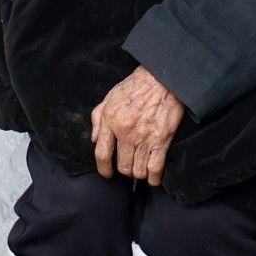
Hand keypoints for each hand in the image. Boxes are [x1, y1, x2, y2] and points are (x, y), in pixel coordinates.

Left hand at [90, 68, 183, 183]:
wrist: (162, 78)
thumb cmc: (136, 86)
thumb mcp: (110, 97)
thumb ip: (98, 118)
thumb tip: (94, 139)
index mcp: (110, 119)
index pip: (101, 153)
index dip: (103, 169)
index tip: (107, 173)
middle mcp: (125, 130)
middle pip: (122, 166)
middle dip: (124, 170)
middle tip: (128, 165)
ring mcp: (143, 137)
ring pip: (138, 171)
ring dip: (139, 173)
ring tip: (140, 167)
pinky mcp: (161, 140)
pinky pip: (155, 169)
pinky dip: (154, 178)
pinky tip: (153, 176)